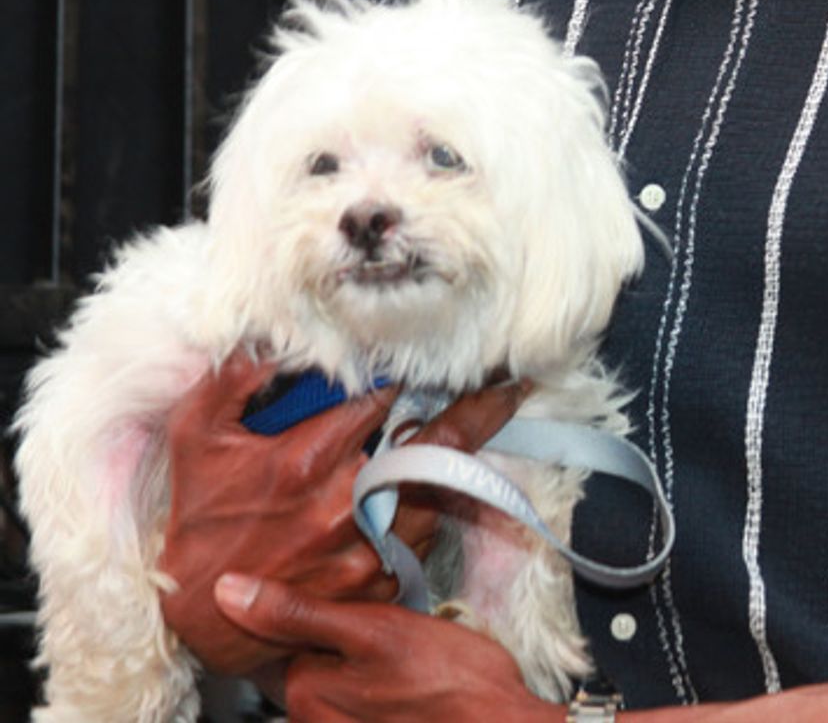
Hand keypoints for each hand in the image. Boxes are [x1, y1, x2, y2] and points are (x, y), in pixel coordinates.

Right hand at [157, 353, 528, 675]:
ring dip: (460, 458)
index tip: (446, 348)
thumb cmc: (202, 514)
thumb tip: (269, 333)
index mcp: (306, 459)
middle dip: (476, 411)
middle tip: (512, 384)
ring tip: (489, 419)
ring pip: (436, 492)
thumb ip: (234, 377)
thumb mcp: (199, 434)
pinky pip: (424, 535)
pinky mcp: (375, 581)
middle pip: (430, 447)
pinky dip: (436, 503)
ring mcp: (364, 547)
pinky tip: (443, 480)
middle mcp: (344, 503)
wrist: (203, 610)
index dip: (411, 371)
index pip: (379, 399)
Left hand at [213, 572, 559, 721]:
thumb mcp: (372, 629)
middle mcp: (314, 718)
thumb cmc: (447, 678)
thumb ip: (296, 613)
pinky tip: (393, 646)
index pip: (270, 634)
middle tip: (346, 577)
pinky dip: (362, 661)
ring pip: (327, 668)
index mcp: (305, 689)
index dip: (285, 593)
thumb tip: (225, 592)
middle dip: (314, 617)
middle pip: (298, 653)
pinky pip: (352, 688)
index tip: (302, 558)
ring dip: (340, 638)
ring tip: (371, 607)